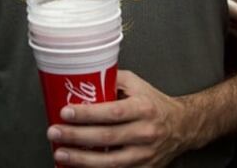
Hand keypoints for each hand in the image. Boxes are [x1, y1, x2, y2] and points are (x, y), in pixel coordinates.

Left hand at [48, 70, 190, 166]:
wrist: (182, 127)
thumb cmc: (154, 104)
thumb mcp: (136, 84)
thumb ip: (111, 79)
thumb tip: (81, 77)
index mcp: (143, 108)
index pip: (113, 112)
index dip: (87, 114)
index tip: (66, 112)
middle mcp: (145, 132)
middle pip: (107, 138)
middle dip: (76, 136)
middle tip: (54, 132)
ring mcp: (145, 155)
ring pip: (110, 162)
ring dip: (82, 159)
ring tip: (61, 152)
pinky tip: (78, 166)